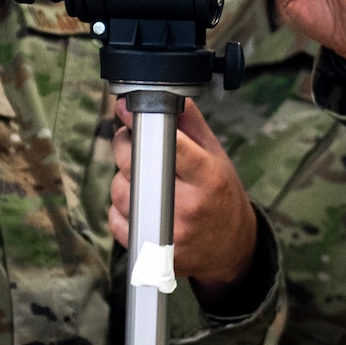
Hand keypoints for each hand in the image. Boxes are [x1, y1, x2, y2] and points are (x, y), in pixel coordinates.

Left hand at [109, 100, 257, 297]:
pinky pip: (115, 219)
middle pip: (134, 165)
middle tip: (131, 141)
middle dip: (124, 145)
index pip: (172, 146)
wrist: (230, 247)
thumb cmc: (221, 196)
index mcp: (207, 177)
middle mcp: (188, 205)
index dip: (142, 124)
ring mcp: (167, 231)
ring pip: (119, 190)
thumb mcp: (216, 156)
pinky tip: (137, 204)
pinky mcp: (150, 250)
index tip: (127, 110)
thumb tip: (164, 94)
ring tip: (141, 178)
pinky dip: (120, 207)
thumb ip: (190, 124)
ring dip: (121, 178)